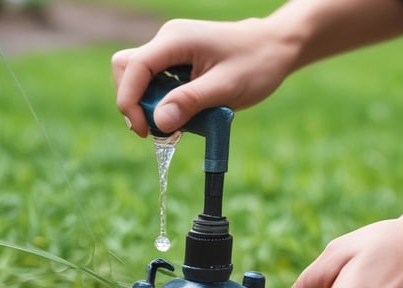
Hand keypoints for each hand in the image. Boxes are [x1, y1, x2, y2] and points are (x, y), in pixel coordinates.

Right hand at [112, 17, 294, 136]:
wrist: (276, 48)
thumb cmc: (256, 64)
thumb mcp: (226, 88)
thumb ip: (190, 102)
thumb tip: (159, 122)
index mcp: (175, 40)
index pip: (133, 67)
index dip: (130, 102)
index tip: (145, 131)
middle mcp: (167, 40)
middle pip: (127, 70)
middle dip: (135, 103)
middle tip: (159, 130)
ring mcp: (170, 49)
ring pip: (138, 78)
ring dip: (149, 105)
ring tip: (176, 124)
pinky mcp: (176, 61)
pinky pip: (155, 83)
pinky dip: (161, 102)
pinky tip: (183, 114)